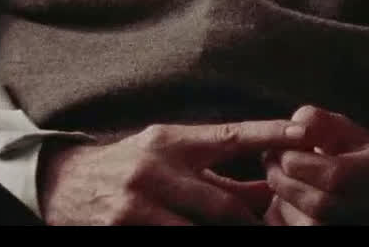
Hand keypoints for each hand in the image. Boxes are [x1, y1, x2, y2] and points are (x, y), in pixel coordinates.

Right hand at [38, 120, 300, 224]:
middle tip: (281, 225)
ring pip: (197, 229)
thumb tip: (270, 188)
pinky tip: (202, 237)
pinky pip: (170, 240)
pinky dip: (189, 239)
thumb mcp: (172, 155)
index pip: (230, 136)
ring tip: (251, 233)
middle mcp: (156, 168)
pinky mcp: (122, 229)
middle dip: (251, 221)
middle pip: (220, 202)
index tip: (304, 133)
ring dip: (224, 234)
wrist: (64, 183)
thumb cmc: (132, 166)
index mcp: (173, 141)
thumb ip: (218, 170)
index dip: (268, 135)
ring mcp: (137, 203)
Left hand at [261, 105, 368, 225]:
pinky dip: (284, 210)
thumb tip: (293, 123)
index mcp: (347, 176)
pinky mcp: (320, 236)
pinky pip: (283, 223)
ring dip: (282, 190)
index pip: (293, 163)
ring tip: (300, 179)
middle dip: (279, 169)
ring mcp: (328, 229)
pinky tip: (301, 200)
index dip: (284, 149)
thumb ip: (323, 123)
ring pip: (281, 207)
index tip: (290, 144)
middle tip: (285, 158)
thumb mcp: (358, 134)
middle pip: (285, 186)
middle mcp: (337, 210)